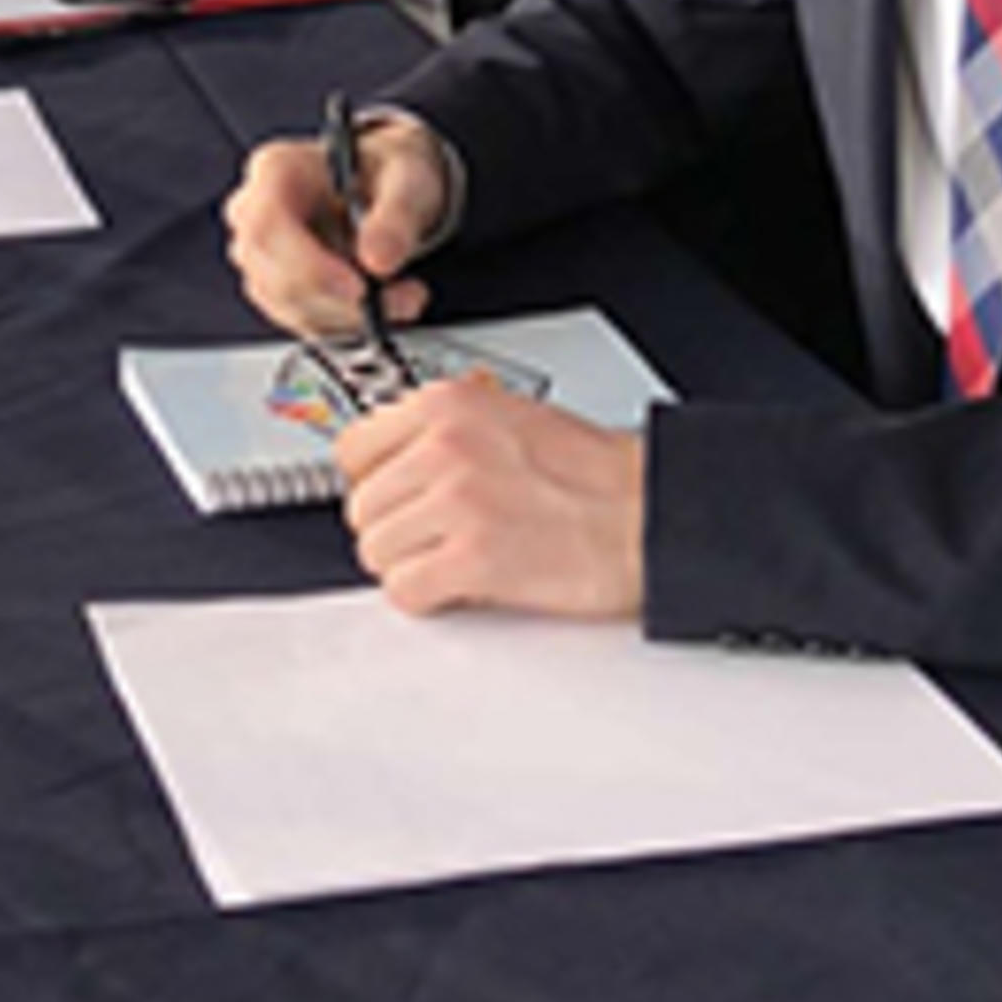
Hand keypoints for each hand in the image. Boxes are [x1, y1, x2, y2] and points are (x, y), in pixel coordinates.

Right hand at [222, 119, 448, 336]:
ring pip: (291, 308)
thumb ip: (397, 213)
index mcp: (276, 170)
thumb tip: (377, 260)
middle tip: (402, 297)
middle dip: (341, 300)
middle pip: (274, 276)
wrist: (389, 191)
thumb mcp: (407, 178)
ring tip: (406, 294)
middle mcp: (256, 212)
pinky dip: (349, 323)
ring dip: (353, 315)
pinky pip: (305, 322)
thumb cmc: (387, 173)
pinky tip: (384, 301)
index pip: (266, 227)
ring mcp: (262, 256)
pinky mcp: (277, 290)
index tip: (359, 288)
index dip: (307, 266)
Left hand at [339, 377, 646, 620]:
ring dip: (408, 566)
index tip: (394, 500)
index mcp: (449, 403)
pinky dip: (426, 598)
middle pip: (362, 505)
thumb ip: (445, 432)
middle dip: (394, 530)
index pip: (354, 448)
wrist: (646, 513)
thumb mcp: (508, 416)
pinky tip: (458, 587)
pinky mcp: (473, 559)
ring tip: (449, 562)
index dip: (376, 483)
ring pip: (376, 551)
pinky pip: (405, 590)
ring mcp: (457, 501)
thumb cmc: (593, 473)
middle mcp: (445, 446)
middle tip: (431, 540)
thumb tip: (396, 464)